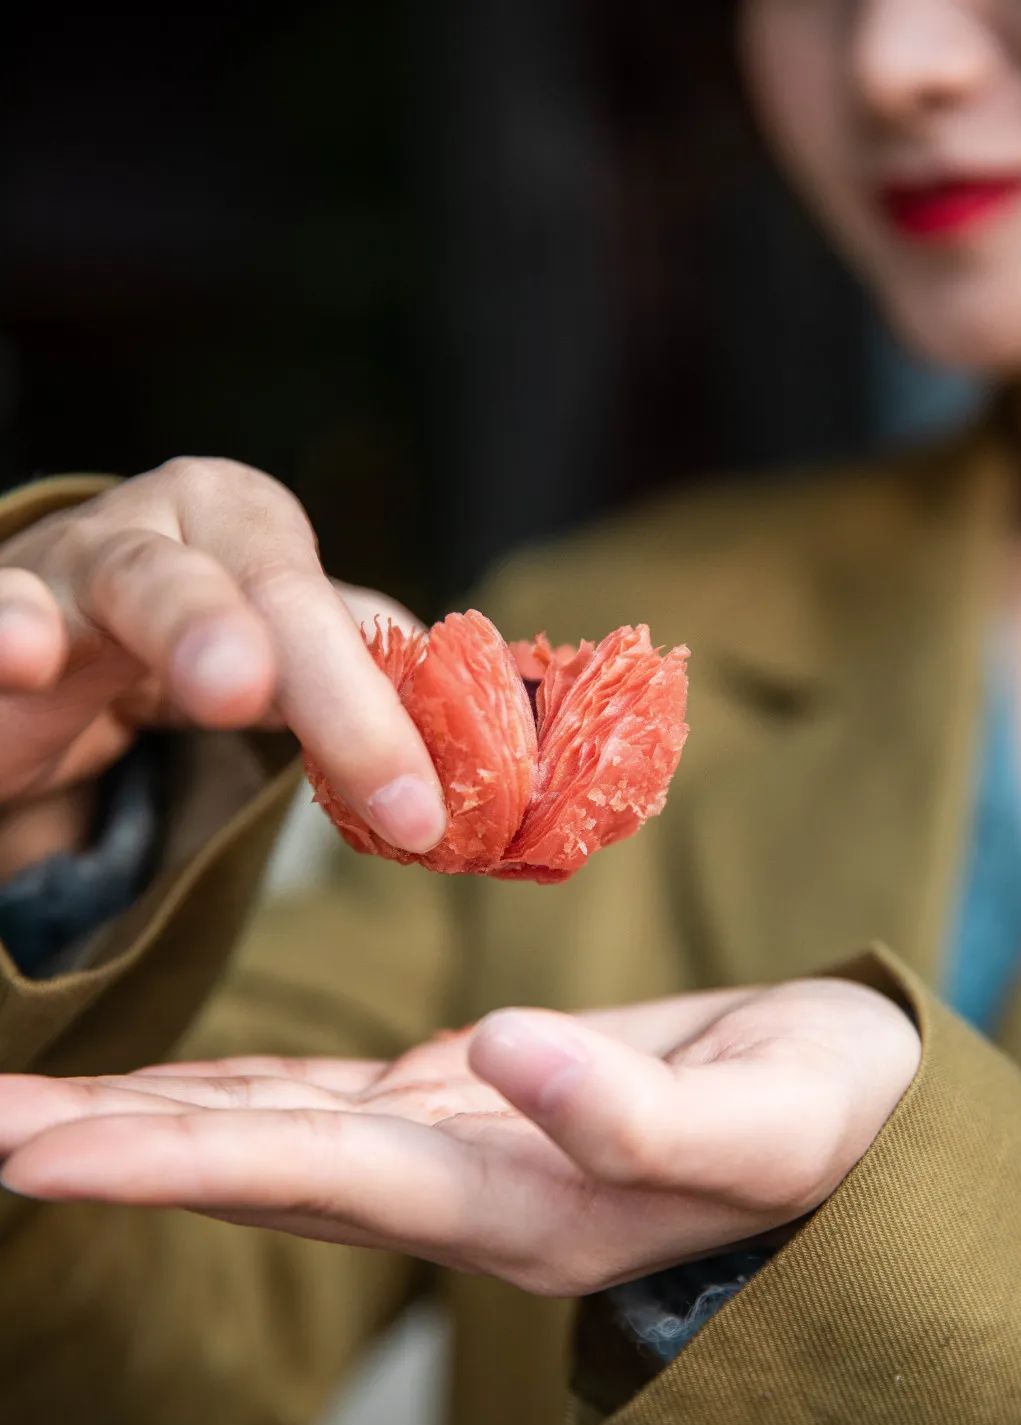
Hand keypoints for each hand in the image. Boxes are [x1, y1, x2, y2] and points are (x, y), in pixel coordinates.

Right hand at [0, 458, 445, 868]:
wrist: (19, 649)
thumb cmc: (159, 644)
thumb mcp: (269, 656)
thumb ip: (361, 679)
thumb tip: (486, 728)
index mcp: (254, 533)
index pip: (345, 614)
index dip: (392, 712)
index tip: (426, 815)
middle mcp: (177, 527)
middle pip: (270, 591)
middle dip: (330, 684)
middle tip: (391, 785)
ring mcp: (80, 563)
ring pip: (146, 581)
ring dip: (195, 627)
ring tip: (232, 684)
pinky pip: (4, 612)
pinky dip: (11, 630)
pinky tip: (23, 657)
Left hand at [0, 978, 918, 1293]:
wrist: (850, 1121)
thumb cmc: (826, 1126)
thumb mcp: (765, 1119)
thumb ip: (636, 1114)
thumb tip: (505, 1053)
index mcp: (515, 1201)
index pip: (310, 1174)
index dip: (167, 1163)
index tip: (30, 1152)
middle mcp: (456, 1187)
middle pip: (251, 1166)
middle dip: (108, 1147)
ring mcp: (453, 1145)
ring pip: (269, 1133)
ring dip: (144, 1120)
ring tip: (21, 1109)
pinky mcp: (466, 1097)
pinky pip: (321, 1100)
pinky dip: (227, 1095)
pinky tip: (159, 1089)